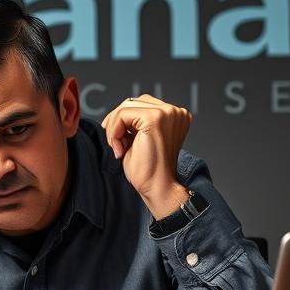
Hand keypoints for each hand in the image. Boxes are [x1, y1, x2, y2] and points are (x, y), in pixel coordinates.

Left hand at [100, 95, 191, 217]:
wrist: (158, 187)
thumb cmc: (150, 169)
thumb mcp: (141, 138)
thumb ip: (136, 122)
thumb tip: (116, 113)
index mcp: (174, 115)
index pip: (140, 104)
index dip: (123, 120)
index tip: (118, 140)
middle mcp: (174, 111)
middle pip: (132, 102)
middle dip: (117, 122)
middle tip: (116, 145)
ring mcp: (167, 113)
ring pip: (125, 107)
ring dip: (115, 128)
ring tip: (120, 148)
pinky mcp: (155, 118)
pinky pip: (122, 115)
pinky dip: (114, 131)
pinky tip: (120, 149)